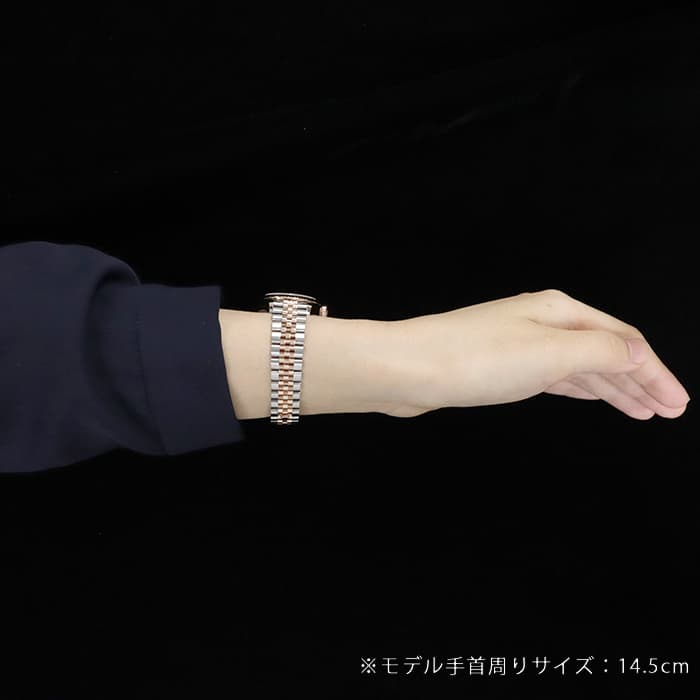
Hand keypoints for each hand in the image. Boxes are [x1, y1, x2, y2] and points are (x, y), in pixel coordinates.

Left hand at [388, 289, 689, 419]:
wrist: (407, 369)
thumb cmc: (471, 359)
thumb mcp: (549, 354)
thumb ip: (600, 351)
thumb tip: (636, 353)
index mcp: (559, 311)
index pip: (623, 340)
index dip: (655, 372)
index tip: (678, 403)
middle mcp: (542, 321)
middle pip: (605, 350)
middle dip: (640, 381)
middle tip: (669, 410)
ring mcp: (520, 343)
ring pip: (581, 366)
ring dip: (614, 387)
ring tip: (642, 409)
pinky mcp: (500, 366)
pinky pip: (555, 376)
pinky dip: (581, 388)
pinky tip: (592, 395)